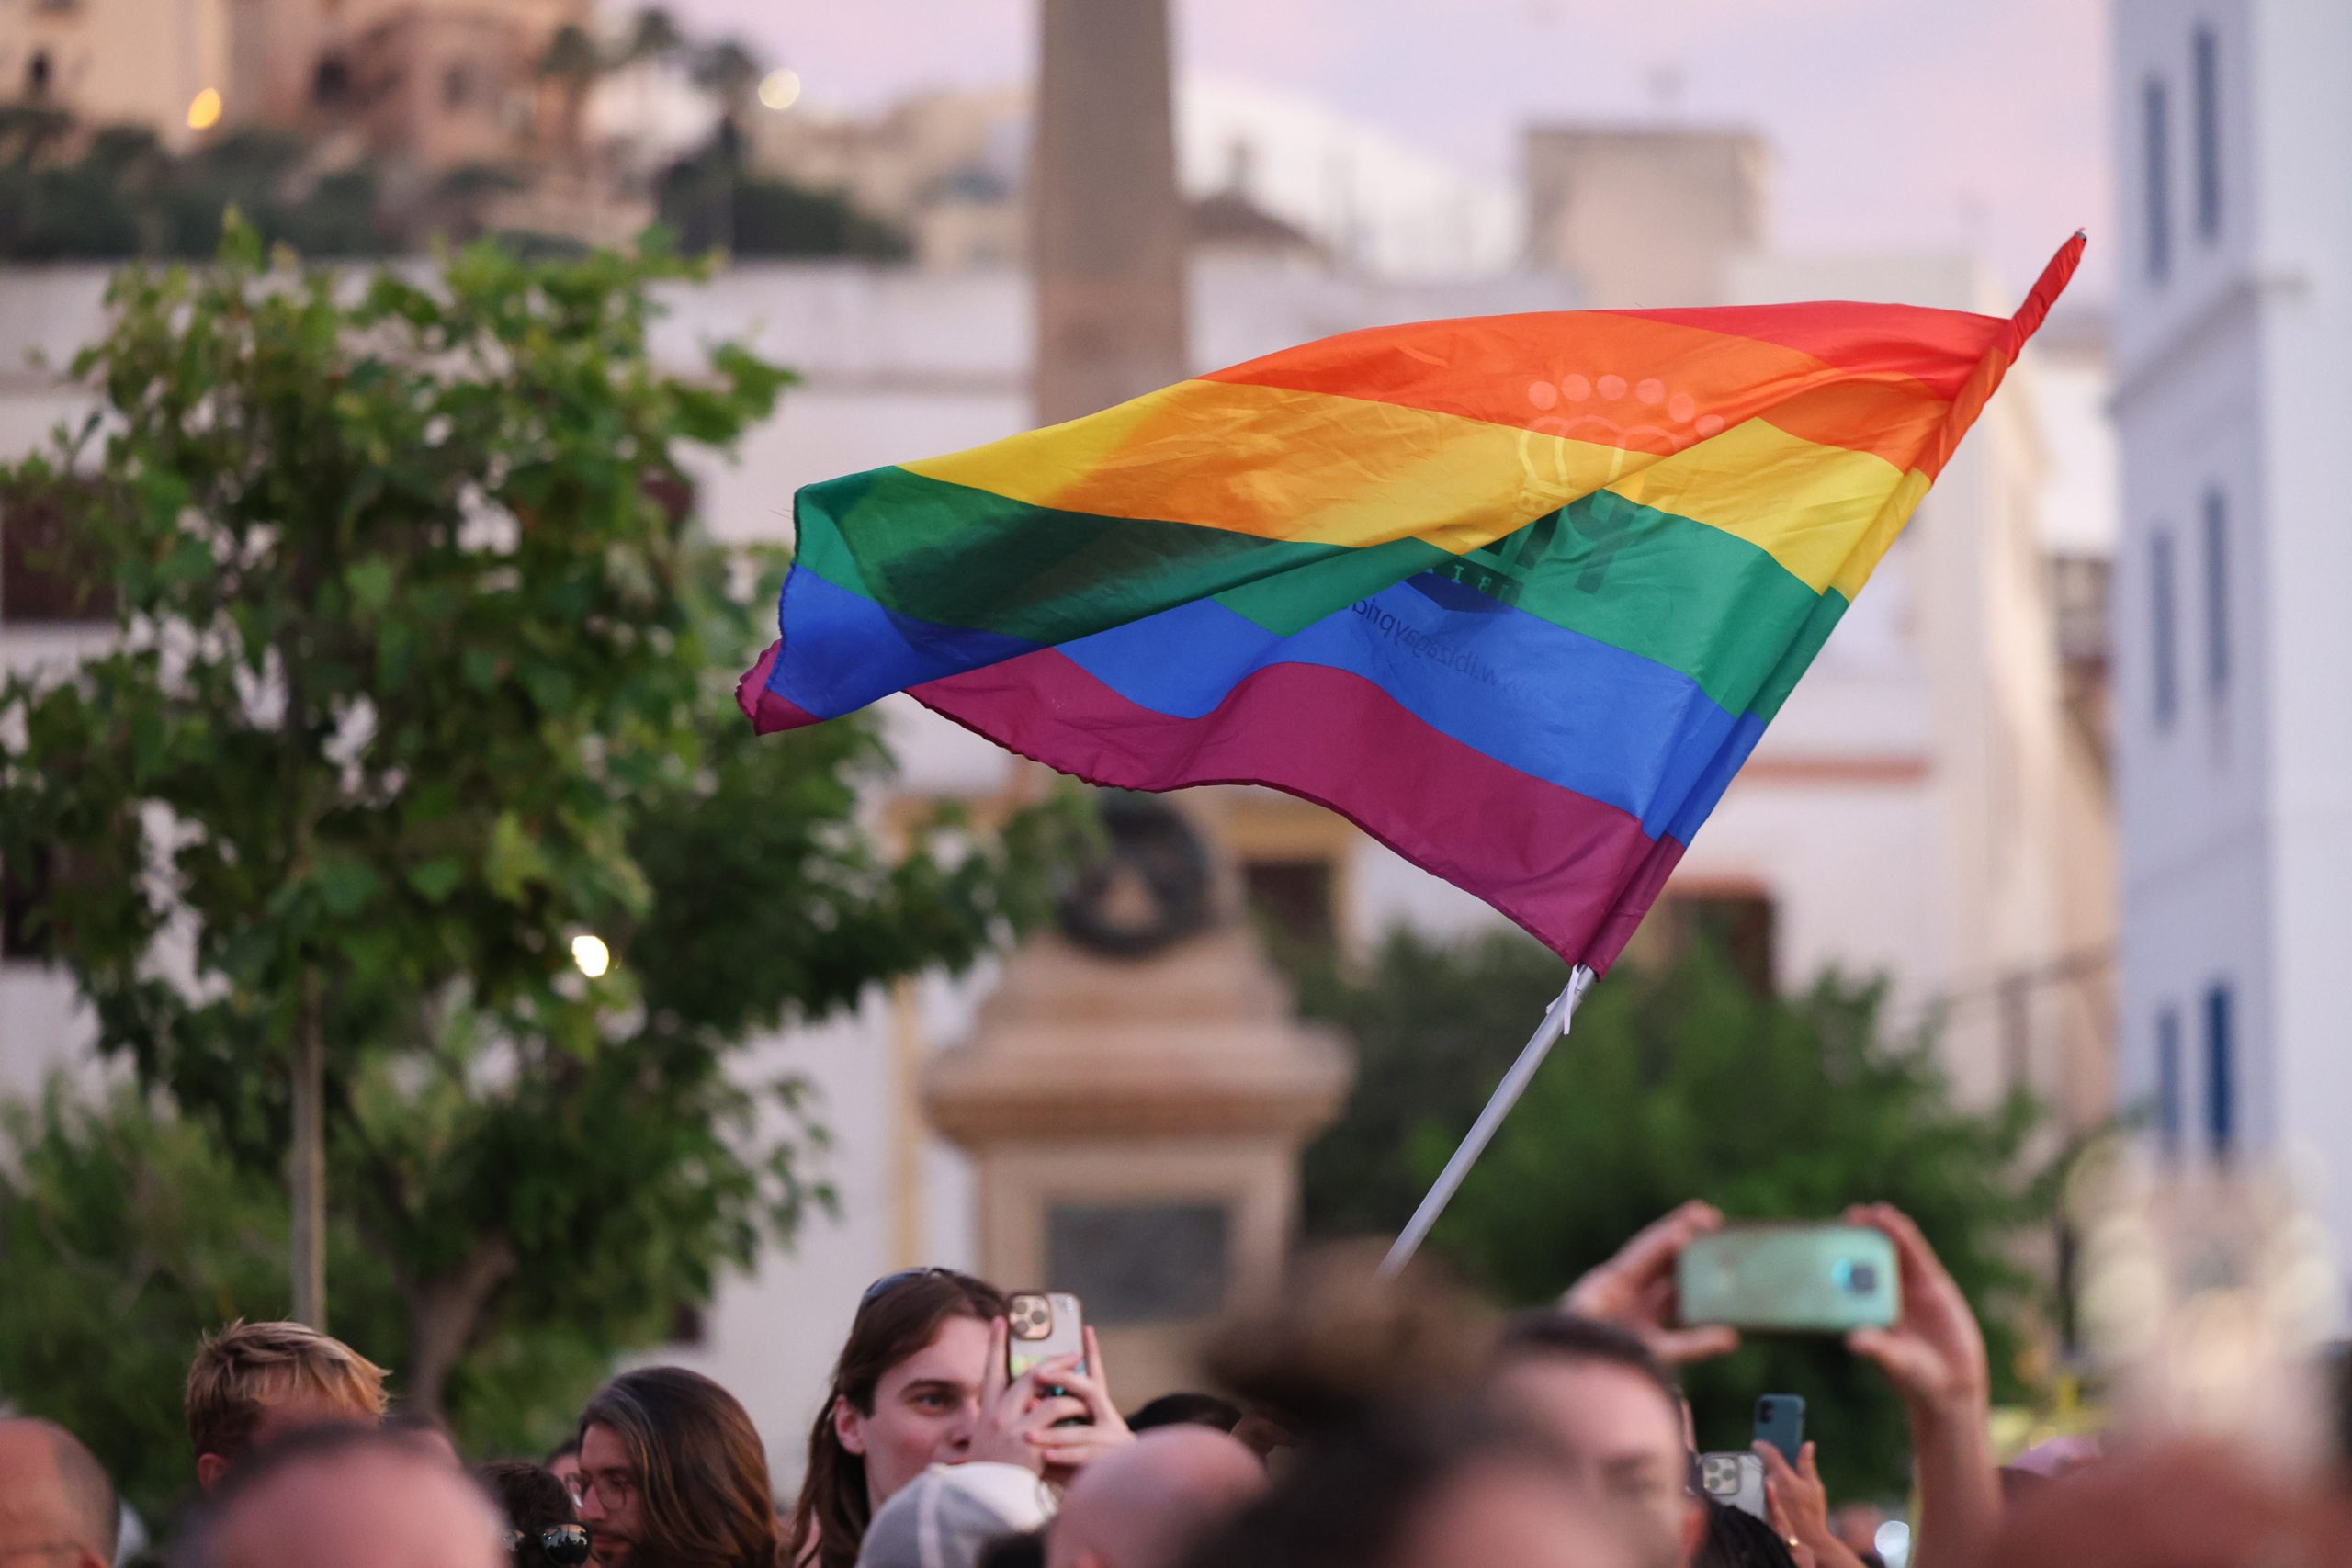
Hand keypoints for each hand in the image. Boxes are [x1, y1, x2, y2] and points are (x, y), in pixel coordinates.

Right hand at [965, 1318, 1090, 1475]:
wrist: (987, 1506)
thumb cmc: (992, 1475)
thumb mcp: (987, 1442)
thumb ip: (1002, 1419)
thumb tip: (1027, 1400)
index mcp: (985, 1413)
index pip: (989, 1370)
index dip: (996, 1343)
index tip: (1002, 1320)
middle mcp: (996, 1416)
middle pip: (1027, 1375)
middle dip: (1054, 1361)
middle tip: (1074, 1353)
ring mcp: (1012, 1428)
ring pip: (1046, 1392)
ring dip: (1070, 1388)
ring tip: (1087, 1387)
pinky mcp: (1029, 1442)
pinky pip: (1056, 1411)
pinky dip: (1072, 1407)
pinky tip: (1085, 1409)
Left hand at [1025, 1328, 1134, 1484]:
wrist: (1107, 1495)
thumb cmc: (1075, 1467)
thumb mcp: (1059, 1440)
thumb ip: (1048, 1422)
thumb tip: (1028, 1404)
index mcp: (1097, 1410)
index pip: (1094, 1376)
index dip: (1092, 1352)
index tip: (1086, 1328)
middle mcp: (1109, 1417)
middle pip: (1090, 1389)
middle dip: (1065, 1378)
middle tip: (1039, 1373)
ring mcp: (1114, 1437)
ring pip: (1083, 1426)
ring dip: (1054, 1431)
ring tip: (1028, 1434)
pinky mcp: (1112, 1459)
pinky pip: (1084, 1455)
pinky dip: (1063, 1455)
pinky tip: (1045, 1457)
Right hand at [1560, 1200, 1737, 1363]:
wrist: (1581, 1364)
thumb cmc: (1618, 1365)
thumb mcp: (1666, 1352)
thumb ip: (1697, 1343)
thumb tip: (1734, 1337)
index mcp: (1647, 1319)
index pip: (1678, 1289)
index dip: (1699, 1271)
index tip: (1725, 1256)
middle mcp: (1635, 1299)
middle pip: (1667, 1264)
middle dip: (1690, 1246)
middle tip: (1718, 1227)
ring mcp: (1621, 1285)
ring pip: (1654, 1252)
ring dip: (1677, 1231)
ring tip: (1704, 1214)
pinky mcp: (1609, 1276)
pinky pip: (1640, 1253)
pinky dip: (1660, 1240)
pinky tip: (1681, 1230)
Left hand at [1759, 1441, 1866, 1567]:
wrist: (1807, 1540)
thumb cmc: (1813, 1513)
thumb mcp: (1814, 1486)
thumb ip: (1807, 1463)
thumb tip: (1807, 1444)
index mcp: (1784, 1476)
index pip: (1768, 1453)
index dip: (1762, 1445)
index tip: (1758, 1442)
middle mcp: (1771, 1484)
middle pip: (1761, 1465)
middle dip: (1762, 1460)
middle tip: (1763, 1455)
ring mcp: (1763, 1497)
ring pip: (1758, 1478)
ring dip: (1760, 1473)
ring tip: (1765, 1472)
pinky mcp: (1760, 1507)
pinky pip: (1756, 1492)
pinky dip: (1758, 1486)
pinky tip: (1760, 1486)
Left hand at [1842, 1203, 1988, 1416]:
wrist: (1952, 1386)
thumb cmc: (1915, 1378)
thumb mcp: (1895, 1362)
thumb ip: (1877, 1348)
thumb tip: (1852, 1341)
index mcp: (1867, 1309)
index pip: (1849, 1277)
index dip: (1839, 1257)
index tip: (1827, 1239)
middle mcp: (1885, 1295)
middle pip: (1869, 1258)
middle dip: (1859, 1236)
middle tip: (1848, 1216)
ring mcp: (1908, 1288)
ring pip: (1893, 1252)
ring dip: (1883, 1230)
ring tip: (1872, 1211)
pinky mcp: (1932, 1285)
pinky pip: (1917, 1256)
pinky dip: (1906, 1238)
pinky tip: (1896, 1223)